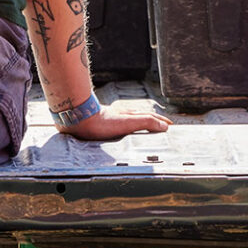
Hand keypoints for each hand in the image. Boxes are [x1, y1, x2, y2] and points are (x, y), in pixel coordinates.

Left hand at [58, 99, 172, 140]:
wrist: (78, 119)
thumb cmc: (101, 122)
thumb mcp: (128, 123)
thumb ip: (146, 123)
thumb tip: (164, 126)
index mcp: (130, 115)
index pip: (150, 117)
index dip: (161, 121)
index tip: (169, 125)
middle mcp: (121, 115)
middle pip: (141, 117)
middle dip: (152, 121)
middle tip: (161, 126)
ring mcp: (111, 118)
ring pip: (129, 120)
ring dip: (139, 123)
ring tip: (144, 129)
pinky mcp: (101, 124)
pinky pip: (119, 125)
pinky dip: (126, 128)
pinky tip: (120, 132)